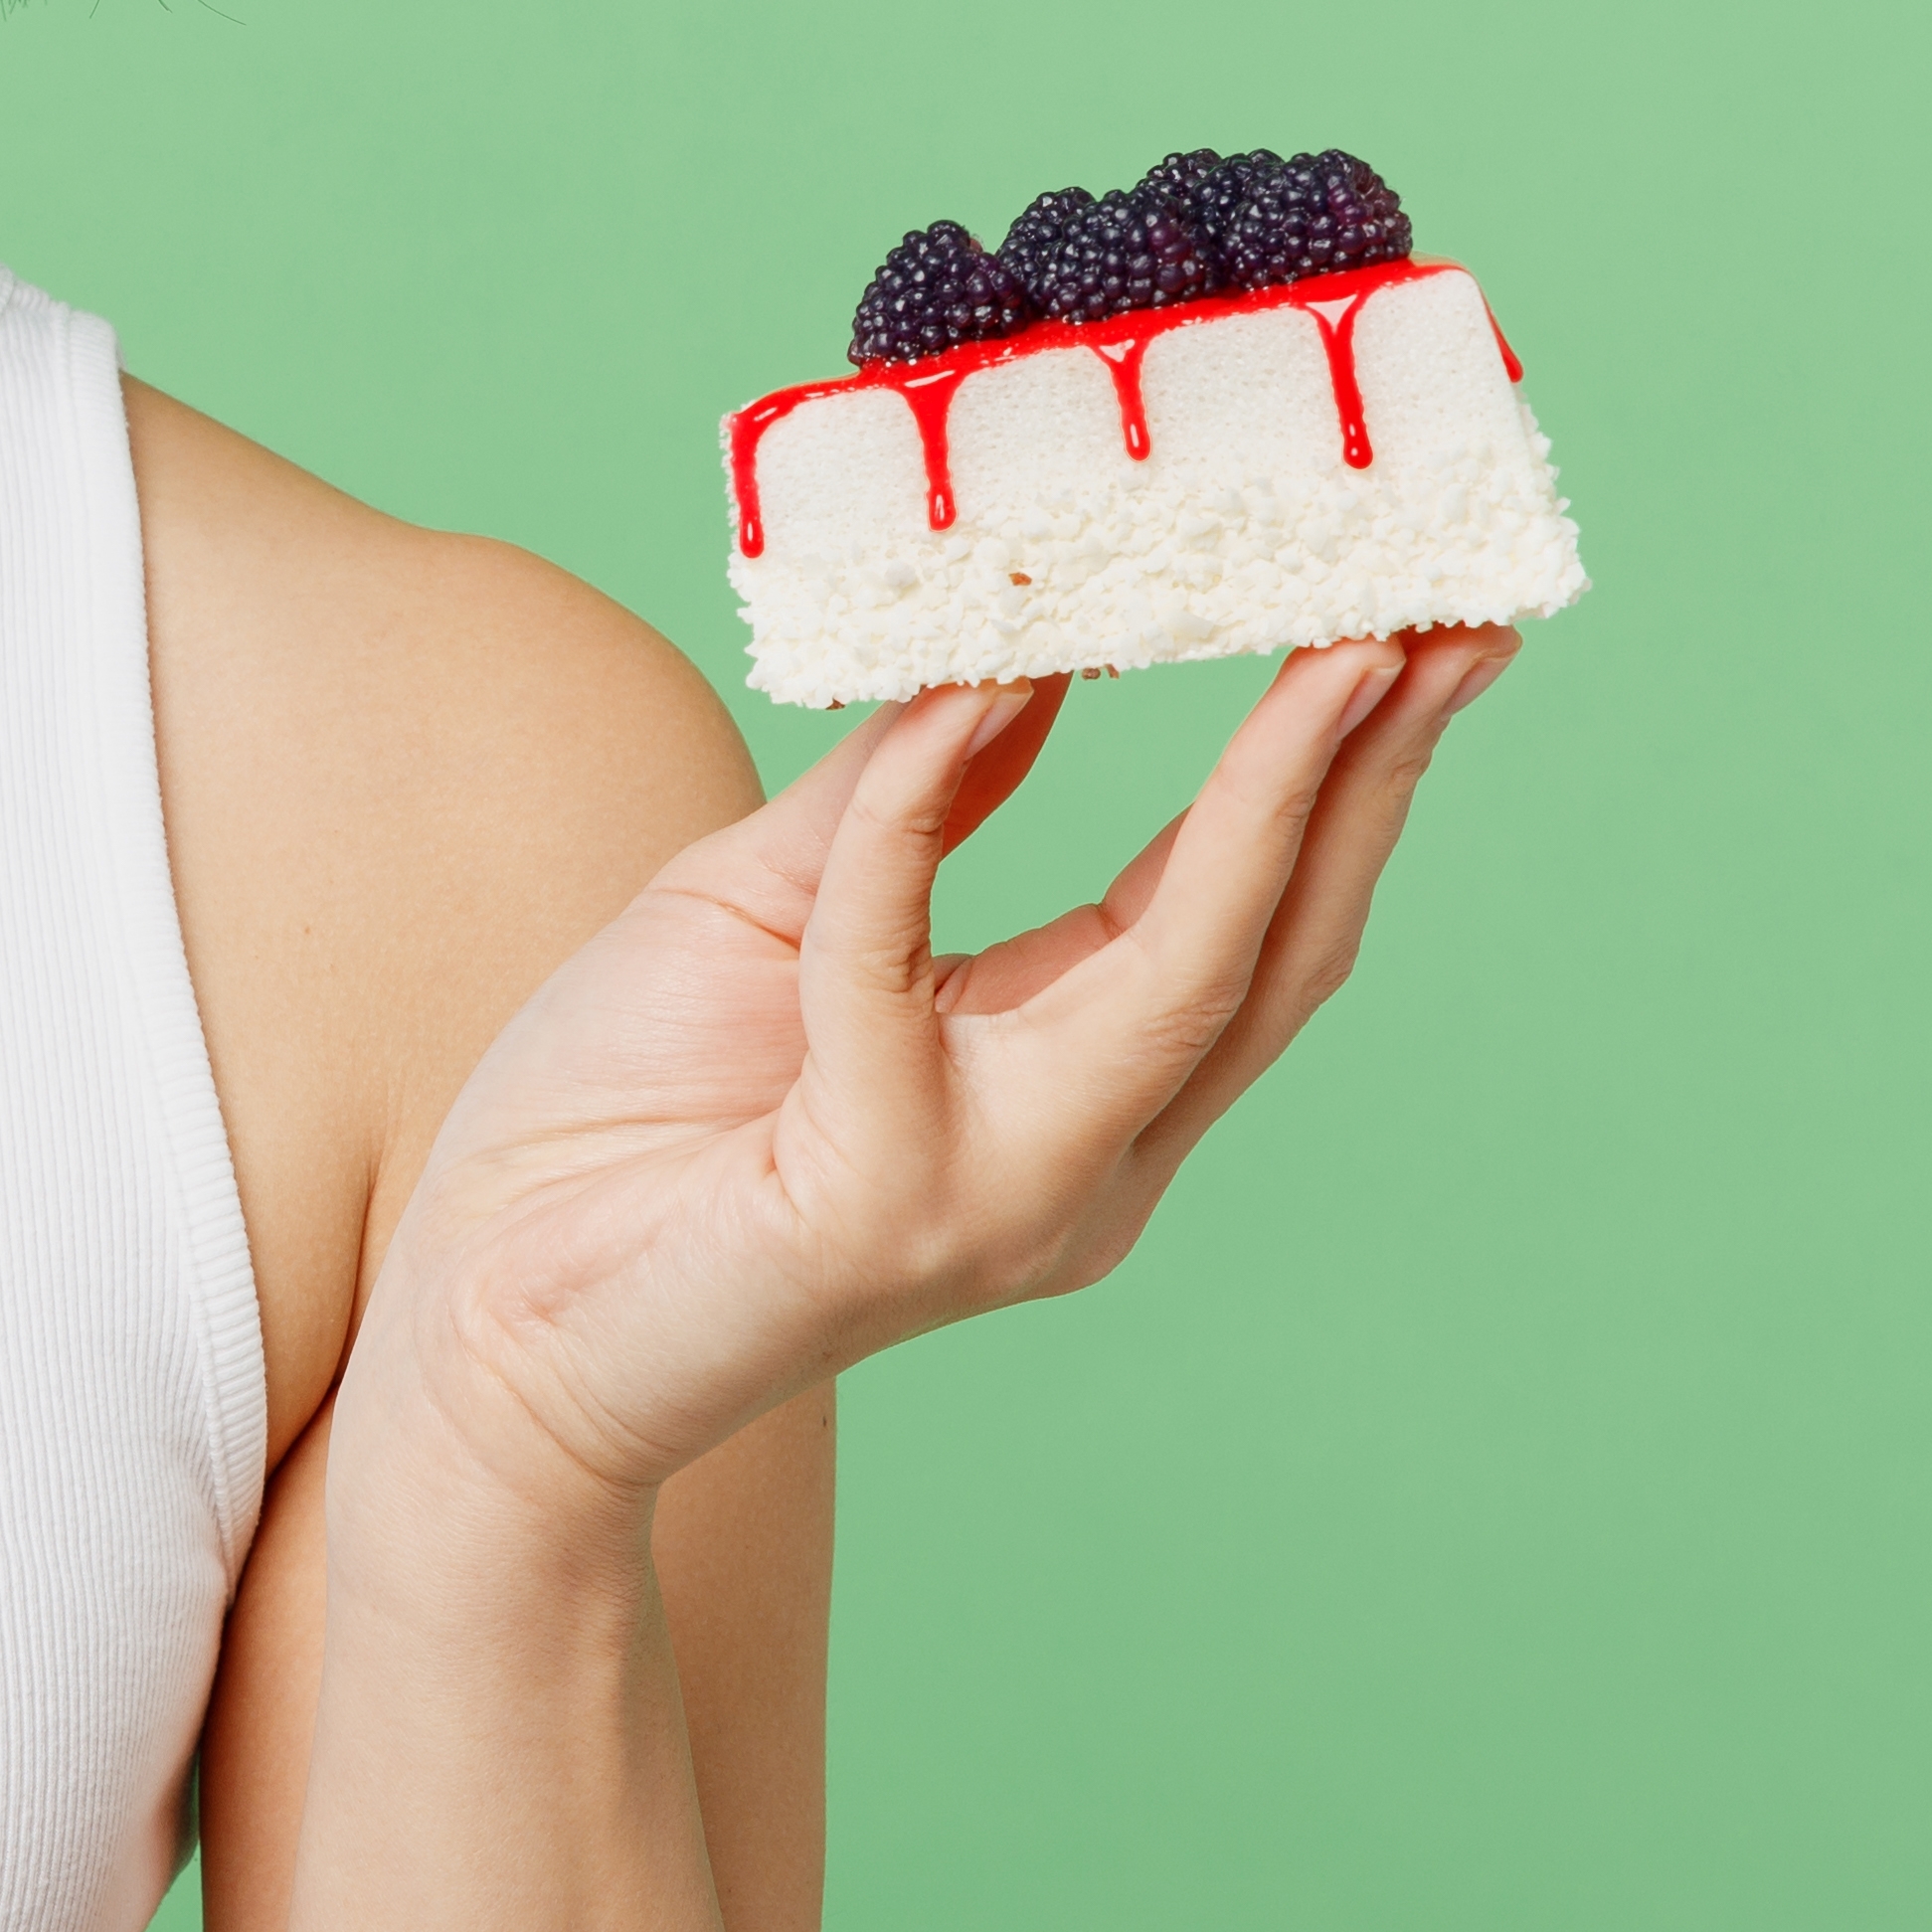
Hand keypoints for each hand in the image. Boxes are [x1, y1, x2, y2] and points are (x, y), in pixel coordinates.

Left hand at [350, 630, 1517, 1548]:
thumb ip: (908, 796)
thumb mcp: (780, 908)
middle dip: (1379, 777)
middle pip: (1282, 952)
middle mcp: (1081, 1163)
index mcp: (1079, 1094)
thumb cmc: (618, 1126)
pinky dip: (927, 806)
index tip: (1421, 627)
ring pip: (1182, 976)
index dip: (1348, 778)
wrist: (479, 1317)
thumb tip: (1020, 647)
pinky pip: (897, 961)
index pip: (1256, 922)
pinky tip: (964, 690)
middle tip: (1452, 614)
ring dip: (1272, 797)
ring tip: (1335, 644)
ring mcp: (995, 1196)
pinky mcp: (872, 1202)